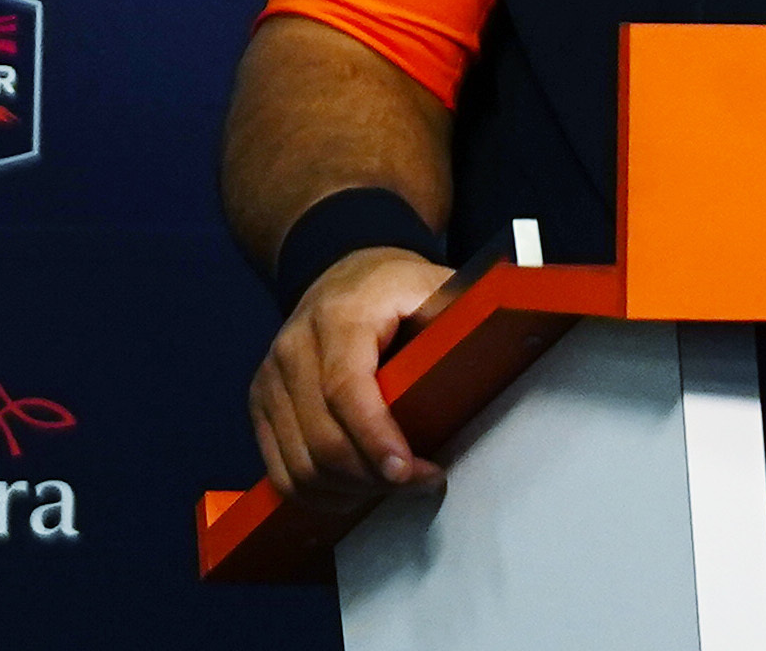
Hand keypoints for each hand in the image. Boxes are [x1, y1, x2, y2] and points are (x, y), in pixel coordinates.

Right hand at [248, 246, 455, 509]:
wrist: (343, 273)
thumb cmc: (395, 287)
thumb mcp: (432, 284)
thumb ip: (458, 312)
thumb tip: (504, 334)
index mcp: (338, 317)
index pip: (345, 389)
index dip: (374, 437)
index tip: (405, 471)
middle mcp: (293, 349)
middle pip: (321, 438)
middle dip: (373, 476)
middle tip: (422, 482)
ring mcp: (270, 381)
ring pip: (299, 466)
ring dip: (350, 491)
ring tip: (397, 487)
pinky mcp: (261, 406)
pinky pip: (281, 472)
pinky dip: (321, 493)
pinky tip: (359, 490)